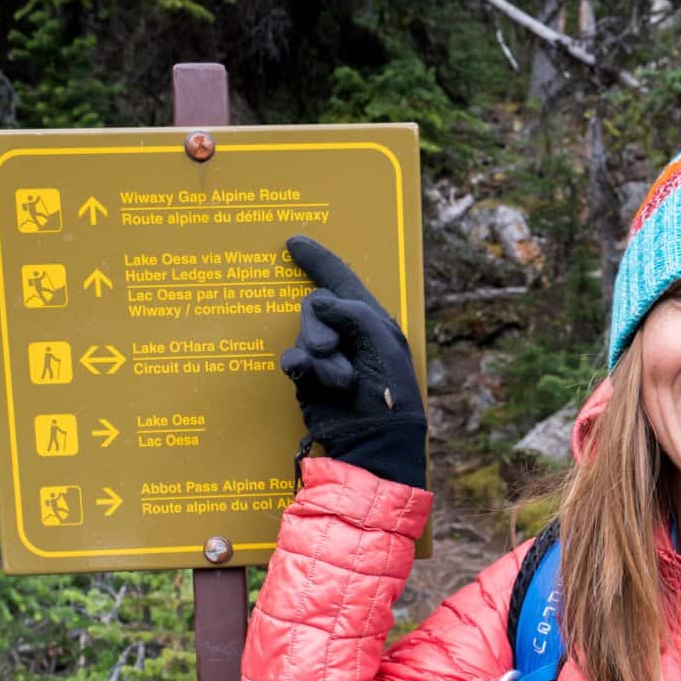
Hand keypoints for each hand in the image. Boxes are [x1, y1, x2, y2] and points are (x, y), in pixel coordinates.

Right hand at [281, 236, 426, 489]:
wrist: (373, 438)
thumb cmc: (387, 390)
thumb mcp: (380, 339)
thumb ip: (351, 310)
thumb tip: (320, 302)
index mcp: (372, 320)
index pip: (342, 280)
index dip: (318, 260)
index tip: (293, 242)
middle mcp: (348, 333)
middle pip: (315, 305)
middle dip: (318, 326)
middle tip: (330, 349)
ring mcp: (327, 356)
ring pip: (303, 333)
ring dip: (320, 357)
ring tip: (339, 381)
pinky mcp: (308, 378)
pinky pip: (292, 358)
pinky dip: (299, 366)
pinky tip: (303, 375)